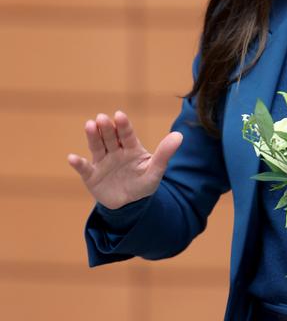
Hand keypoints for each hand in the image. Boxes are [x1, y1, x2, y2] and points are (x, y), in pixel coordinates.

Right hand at [67, 110, 182, 208]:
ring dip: (93, 136)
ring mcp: (102, 162)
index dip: (123, 125)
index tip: (119, 115)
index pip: (127, 134)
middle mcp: (115, 151)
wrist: (130, 204)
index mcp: (131, 147)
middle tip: (102, 118)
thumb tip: (180, 136)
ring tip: (89, 125)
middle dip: (106, 128)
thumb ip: (165, 153)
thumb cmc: (143, 183)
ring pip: (97, 147)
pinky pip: (84, 168)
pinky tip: (72, 158)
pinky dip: (78, 163)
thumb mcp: (155, 170)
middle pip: (110, 137)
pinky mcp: (91, 175)